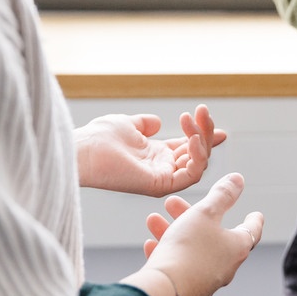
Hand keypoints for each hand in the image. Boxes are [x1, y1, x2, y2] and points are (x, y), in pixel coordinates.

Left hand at [76, 104, 226, 195]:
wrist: (85, 149)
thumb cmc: (98, 138)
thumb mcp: (128, 124)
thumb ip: (144, 124)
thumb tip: (157, 122)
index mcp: (155, 156)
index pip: (188, 147)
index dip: (203, 133)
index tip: (211, 119)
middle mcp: (162, 168)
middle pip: (197, 154)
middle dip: (205, 131)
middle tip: (203, 111)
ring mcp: (162, 178)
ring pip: (198, 165)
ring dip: (203, 140)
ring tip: (195, 120)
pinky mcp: (160, 185)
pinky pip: (191, 175)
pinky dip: (197, 157)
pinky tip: (193, 138)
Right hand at [120, 173, 264, 295]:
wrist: (165, 290)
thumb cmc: (188, 249)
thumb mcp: (205, 213)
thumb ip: (221, 195)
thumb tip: (238, 179)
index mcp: (237, 247)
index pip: (251, 230)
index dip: (253, 220)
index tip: (256, 215)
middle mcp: (226, 266)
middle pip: (214, 236)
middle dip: (193, 216)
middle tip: (174, 204)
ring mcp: (206, 280)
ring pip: (192, 249)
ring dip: (174, 231)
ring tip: (154, 220)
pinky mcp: (187, 290)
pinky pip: (179, 266)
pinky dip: (167, 252)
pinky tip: (151, 244)